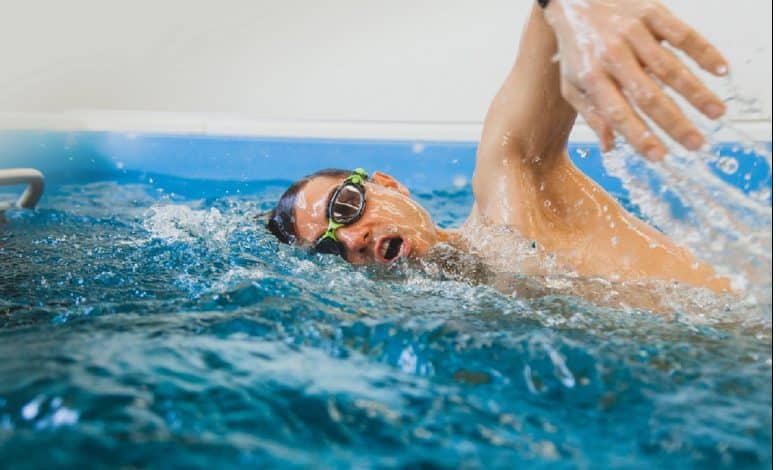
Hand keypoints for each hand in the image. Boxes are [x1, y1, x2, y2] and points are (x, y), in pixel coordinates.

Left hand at [543, 0, 728, 159]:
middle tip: (696, 143)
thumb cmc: (576, 47)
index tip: (659, 156)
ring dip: (696, 93)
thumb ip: (591, 115)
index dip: (639, 136)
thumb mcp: (572, 83)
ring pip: (669, 67)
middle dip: (675, 123)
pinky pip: (681, 34)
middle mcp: (612, 56)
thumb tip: (610, 147)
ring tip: (716, 114)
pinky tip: (719, 70)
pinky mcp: (650, 12)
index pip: (618, 113)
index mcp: (591, 77)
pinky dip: (703, 52)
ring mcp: (632, 33)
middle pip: (648, 95)